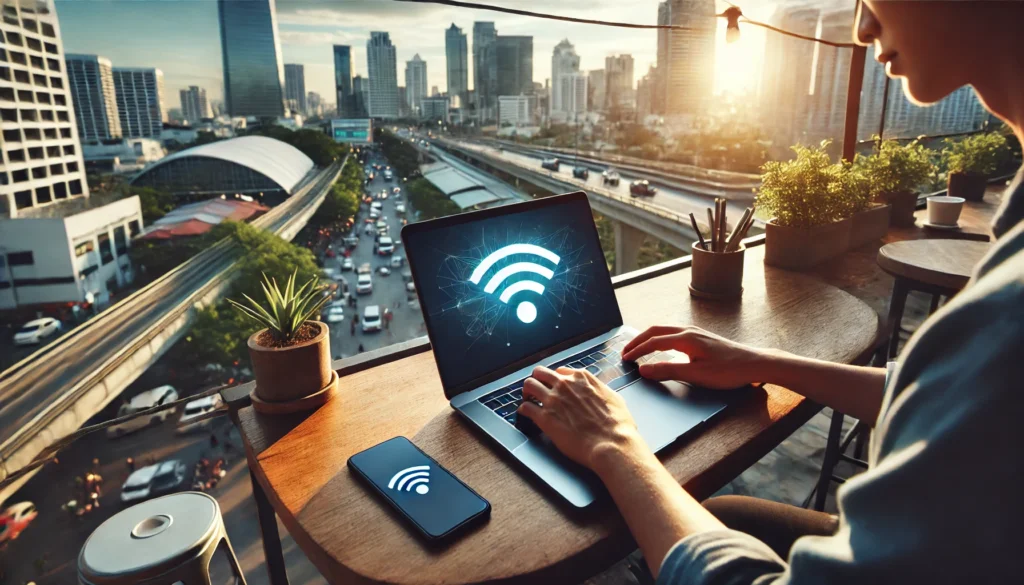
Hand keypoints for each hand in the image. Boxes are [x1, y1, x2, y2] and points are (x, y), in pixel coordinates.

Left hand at [519, 366, 646, 472]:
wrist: (612, 444)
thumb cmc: (617, 425)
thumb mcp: (613, 398)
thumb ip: (600, 390)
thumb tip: (597, 392)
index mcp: (582, 378)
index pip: (560, 371)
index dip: (556, 380)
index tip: (555, 387)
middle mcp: (565, 385)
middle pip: (540, 372)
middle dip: (537, 380)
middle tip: (536, 390)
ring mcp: (553, 400)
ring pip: (529, 385)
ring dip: (527, 392)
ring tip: (528, 399)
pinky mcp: (545, 418)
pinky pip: (525, 408)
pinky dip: (523, 410)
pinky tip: (525, 414)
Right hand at [622, 326, 769, 389]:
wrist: (754, 363)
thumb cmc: (729, 370)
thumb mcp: (696, 374)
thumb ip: (668, 371)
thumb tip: (644, 369)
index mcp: (686, 338)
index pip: (653, 342)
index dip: (637, 351)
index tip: (625, 359)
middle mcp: (689, 331)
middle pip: (655, 330)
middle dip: (637, 341)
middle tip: (624, 352)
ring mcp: (695, 332)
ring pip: (664, 330)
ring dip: (648, 338)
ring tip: (637, 348)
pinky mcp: (700, 337)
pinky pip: (672, 333)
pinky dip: (659, 339)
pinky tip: (659, 347)